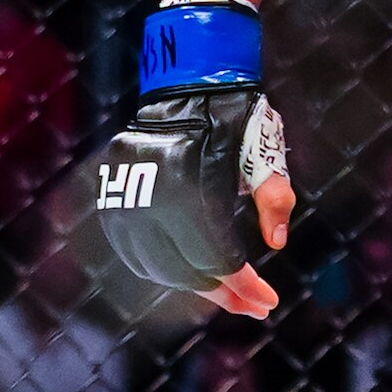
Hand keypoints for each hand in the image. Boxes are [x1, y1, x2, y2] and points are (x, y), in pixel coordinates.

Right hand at [98, 0, 296, 310]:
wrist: (186, 83)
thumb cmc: (234, 115)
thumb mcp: (263, 150)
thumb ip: (275, 196)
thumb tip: (278, 243)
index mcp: (188, 181)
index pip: (214, 253)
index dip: (243, 284)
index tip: (268, 301)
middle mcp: (149, 194)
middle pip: (184, 268)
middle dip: (224, 294)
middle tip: (256, 308)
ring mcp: (124, 198)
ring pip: (156, 267)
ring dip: (194, 287)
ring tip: (231, 297)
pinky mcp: (112, 198)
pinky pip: (134, 252)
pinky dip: (164, 271)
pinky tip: (192, 279)